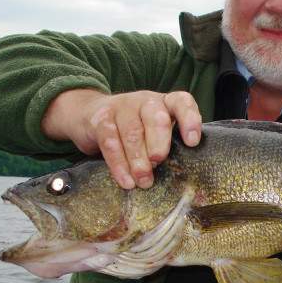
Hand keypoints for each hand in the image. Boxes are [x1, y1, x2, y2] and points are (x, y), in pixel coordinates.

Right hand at [41, 89, 201, 188]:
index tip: (192, 142)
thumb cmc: (135, 128)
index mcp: (166, 103)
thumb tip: (180, 174)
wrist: (89, 113)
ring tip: (143, 181)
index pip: (182, 102)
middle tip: (158, 160)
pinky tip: (126, 181)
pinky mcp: (101, 119)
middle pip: (156, 118)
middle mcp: (146, 101)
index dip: (190, 119)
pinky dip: (119, 164)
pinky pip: (111, 142)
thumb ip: (169, 144)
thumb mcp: (155, 130)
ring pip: (132, 133)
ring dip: (138, 160)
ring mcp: (123, 107)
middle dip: (159, 141)